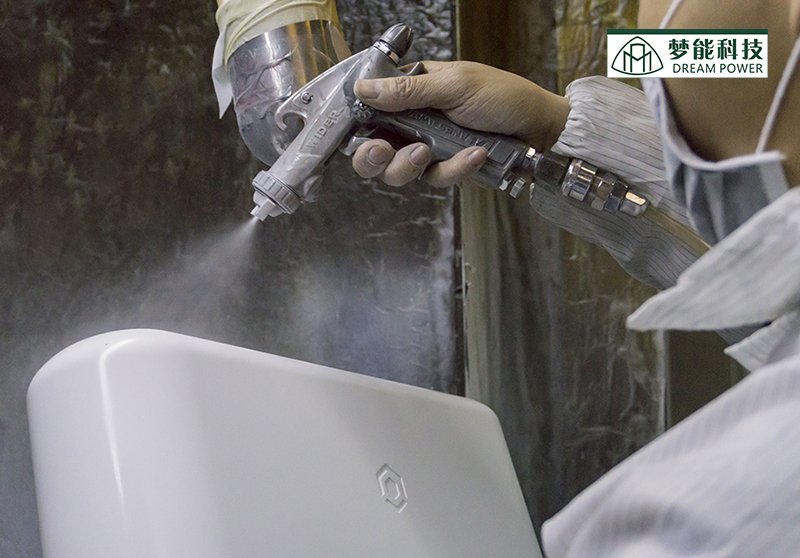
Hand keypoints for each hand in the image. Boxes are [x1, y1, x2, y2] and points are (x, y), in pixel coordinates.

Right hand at [350, 61, 569, 187]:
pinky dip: (454, 170)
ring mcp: (430, 148)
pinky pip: (436, 179)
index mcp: (411, 91)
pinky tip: (475, 156)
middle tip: (381, 153)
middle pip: (373, 150)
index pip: (369, 110)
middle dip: (372, 157)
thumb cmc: (503, 96)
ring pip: (399, 172)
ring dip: (409, 166)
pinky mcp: (448, 170)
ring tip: (430, 153)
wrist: (542, 129)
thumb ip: (407, 92)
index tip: (359, 136)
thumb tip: (362, 90)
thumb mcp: (454, 86)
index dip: (357, 127)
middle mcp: (414, 122)